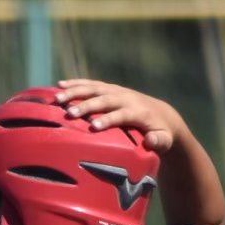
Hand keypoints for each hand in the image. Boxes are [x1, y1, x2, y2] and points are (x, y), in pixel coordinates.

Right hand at [56, 80, 189, 150]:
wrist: (161, 113)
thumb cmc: (160, 132)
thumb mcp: (166, 140)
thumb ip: (160, 141)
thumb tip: (151, 140)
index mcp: (139, 112)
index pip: (122, 114)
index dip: (109, 119)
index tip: (94, 127)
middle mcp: (126, 97)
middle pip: (104, 99)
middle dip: (87, 106)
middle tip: (70, 114)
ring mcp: (116, 91)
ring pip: (94, 88)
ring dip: (75, 92)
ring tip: (58, 98)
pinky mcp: (109, 88)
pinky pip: (90, 84)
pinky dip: (75, 83)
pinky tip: (59, 85)